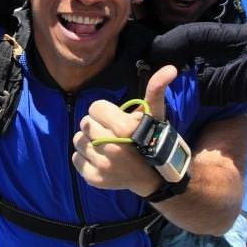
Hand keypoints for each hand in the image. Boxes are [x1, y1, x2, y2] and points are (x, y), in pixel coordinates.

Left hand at [72, 65, 178, 196]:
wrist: (156, 177)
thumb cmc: (153, 139)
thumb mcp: (155, 114)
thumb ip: (156, 89)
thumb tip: (171, 68)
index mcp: (125, 127)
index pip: (95, 107)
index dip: (106, 112)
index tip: (115, 119)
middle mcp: (112, 147)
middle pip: (85, 123)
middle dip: (97, 125)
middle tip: (111, 133)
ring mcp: (102, 165)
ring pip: (78, 140)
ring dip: (89, 141)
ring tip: (104, 145)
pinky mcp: (94, 178)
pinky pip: (76, 159)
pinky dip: (85, 158)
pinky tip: (100, 159)